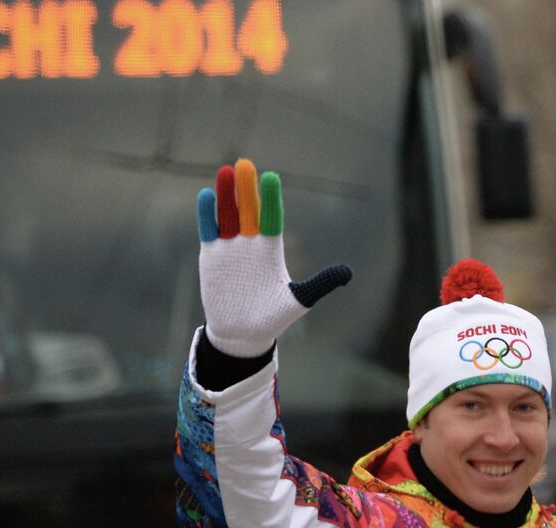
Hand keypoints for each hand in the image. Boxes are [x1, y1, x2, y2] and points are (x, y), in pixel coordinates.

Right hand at [196, 158, 351, 357]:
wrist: (243, 333)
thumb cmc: (273, 317)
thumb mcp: (300, 300)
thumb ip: (320, 284)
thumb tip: (348, 272)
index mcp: (272, 250)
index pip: (272, 219)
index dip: (271, 200)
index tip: (272, 178)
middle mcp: (251, 244)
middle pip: (249, 211)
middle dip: (247, 189)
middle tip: (245, 164)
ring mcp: (230, 248)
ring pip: (228, 215)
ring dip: (226, 195)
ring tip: (225, 172)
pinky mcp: (212, 257)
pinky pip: (209, 231)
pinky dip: (207, 215)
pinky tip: (207, 195)